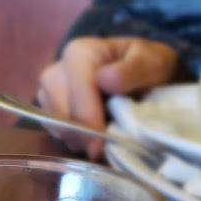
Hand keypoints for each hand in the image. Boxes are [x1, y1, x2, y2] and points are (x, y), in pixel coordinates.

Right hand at [37, 37, 178, 159]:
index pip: (77, 90)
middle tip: (108, 147)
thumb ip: (133, 69)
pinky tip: (94, 135)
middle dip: (83, 133)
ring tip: (105, 137)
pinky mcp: (48, 111)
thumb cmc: (146, 66)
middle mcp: (56, 72)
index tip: (101, 144)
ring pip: (56, 126)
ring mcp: (48, 93)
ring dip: (80, 138)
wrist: (139, 73)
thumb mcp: (152, 62)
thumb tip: (105, 79)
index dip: (88, 119)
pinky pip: (56, 133)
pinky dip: (76, 140)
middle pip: (61, 112)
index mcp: (79, 53)